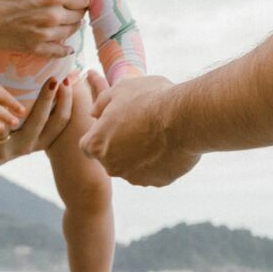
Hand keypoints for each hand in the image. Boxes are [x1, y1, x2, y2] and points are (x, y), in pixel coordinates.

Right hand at [0, 0, 89, 58]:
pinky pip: (59, 51)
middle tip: (68, 0)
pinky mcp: (32, 49)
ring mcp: (43, 36)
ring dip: (71, 22)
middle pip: (80, 14)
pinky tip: (63, 42)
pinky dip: (64, 47)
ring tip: (60, 14)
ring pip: (71, 31)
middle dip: (77, 6)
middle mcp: (52, 18)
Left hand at [0, 75, 74, 171]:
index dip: (66, 100)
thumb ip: (49, 105)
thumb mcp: (33, 124)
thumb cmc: (13, 134)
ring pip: (14, 125)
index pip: (61, 120)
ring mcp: (9, 149)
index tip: (64, 79)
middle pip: (41, 121)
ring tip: (24, 89)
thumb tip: (74, 75)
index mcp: (41, 140)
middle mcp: (28, 146)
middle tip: (53, 78)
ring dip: (21, 107)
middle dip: (48, 98)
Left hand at [80, 74, 200, 186]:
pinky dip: (159, 160)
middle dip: (121, 143)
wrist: (183, 116)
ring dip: (140, 153)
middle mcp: (112, 166)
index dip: (101, 132)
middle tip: (139, 122)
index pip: (88, 145)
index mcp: (97, 145)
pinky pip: (154, 170)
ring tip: (158, 130)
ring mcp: (135, 177)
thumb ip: (101, 103)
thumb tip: (94, 113)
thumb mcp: (119, 90)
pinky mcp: (158, 182)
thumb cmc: (148, 99)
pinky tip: (169, 142)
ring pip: (133, 165)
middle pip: (111, 157)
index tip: (115, 121)